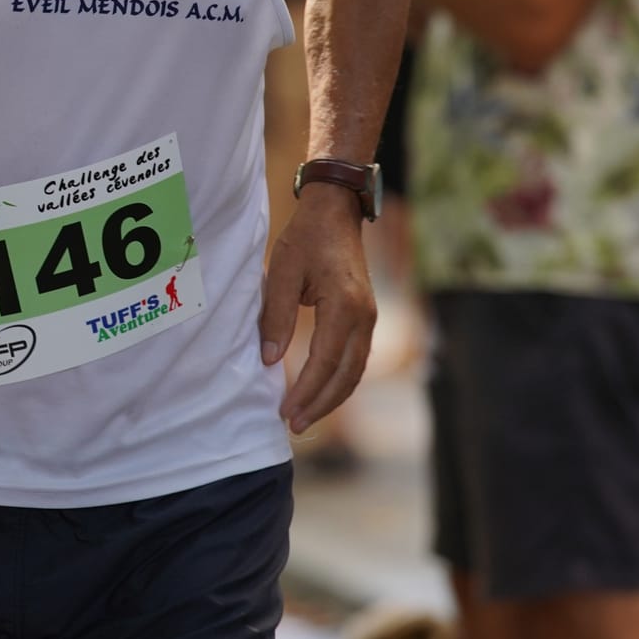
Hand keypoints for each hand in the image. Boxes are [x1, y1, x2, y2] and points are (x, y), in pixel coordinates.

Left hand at [260, 186, 376, 434]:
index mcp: (344, 306)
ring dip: (331, 397)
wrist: (336, 212)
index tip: (285, 412)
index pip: (325, 361)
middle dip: (320, 403)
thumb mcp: (281, 271)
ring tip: (305, 417)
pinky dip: (339, 380)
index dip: (306, 391)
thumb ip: (275, 316)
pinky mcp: (365, 317)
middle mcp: (364, 316)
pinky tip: (320, 392)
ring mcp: (369, 318)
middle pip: (346, 375)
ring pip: (355, 371)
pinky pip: (355, 358)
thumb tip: (269, 360)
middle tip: (294, 425)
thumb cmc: (306, 238)